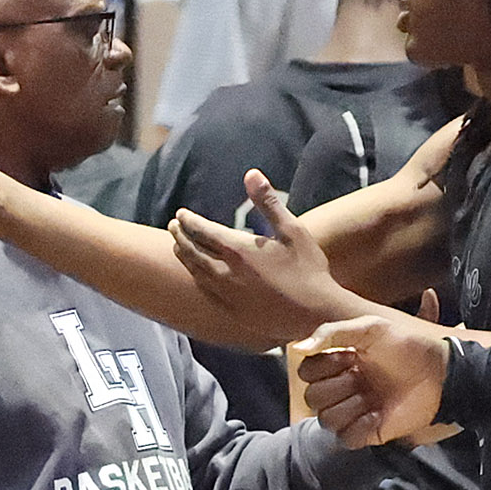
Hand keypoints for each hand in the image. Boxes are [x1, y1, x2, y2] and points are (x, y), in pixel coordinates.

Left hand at [169, 170, 351, 342]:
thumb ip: (268, 202)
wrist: (316, 315)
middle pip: (192, 252)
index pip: (202, 231)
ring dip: (184, 258)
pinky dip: (197, 278)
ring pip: (196, 273)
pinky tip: (198, 275)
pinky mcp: (232, 312)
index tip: (181, 214)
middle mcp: (226, 273)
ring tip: (178, 248)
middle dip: (180, 237)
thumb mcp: (292, 230)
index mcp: (239, 250)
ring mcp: (227, 295)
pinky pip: (206, 292)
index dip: (189, 221)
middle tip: (174, 227)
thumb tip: (251, 174)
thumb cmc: (308, 269)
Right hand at [294, 306, 452, 447]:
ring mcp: (355, 412)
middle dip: (336, 386)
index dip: (322, 367)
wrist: (439, 373)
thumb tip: (297, 347)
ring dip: (348, 407)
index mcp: (339, 364)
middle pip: (312, 398)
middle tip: (361, 376)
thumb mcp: (370, 328)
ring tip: (371, 396)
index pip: (306, 372)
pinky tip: (378, 414)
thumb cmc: (407, 346)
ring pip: (326, 420)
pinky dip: (360, 427)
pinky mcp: (369, 432)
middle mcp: (343, 389)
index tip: (350, 357)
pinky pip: (347, 438)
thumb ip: (332, 333)